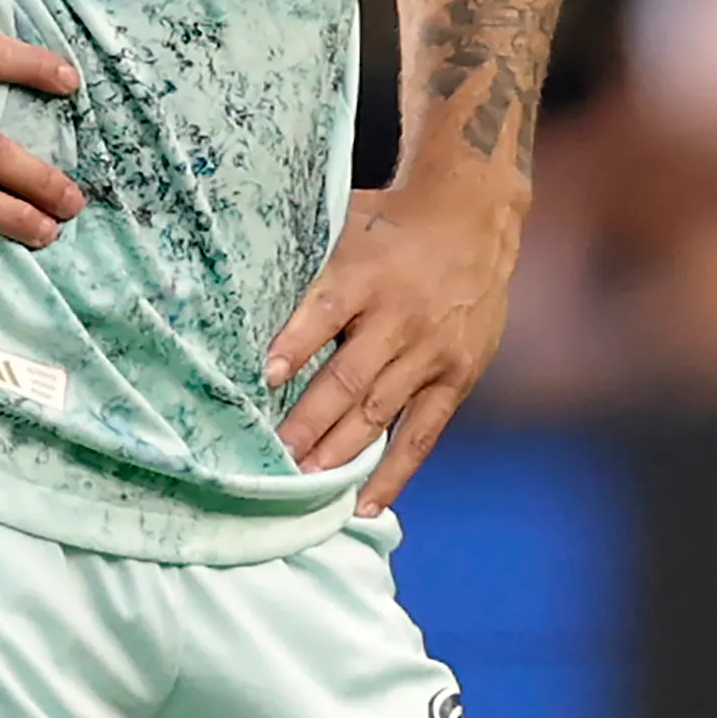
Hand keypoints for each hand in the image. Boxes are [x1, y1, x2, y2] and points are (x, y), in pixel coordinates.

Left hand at [268, 170, 525, 515]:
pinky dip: (394, 471)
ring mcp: (431, 351)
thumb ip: (306, 267)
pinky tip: (366, 502)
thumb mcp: (346, 224)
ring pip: (379, 411)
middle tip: (272, 459)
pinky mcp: (458, 376)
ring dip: (339, 452)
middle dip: (308, 423)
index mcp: (367, 273)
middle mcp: (400, 316)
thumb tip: (240, 301)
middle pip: (349, 377)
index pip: (326, 310)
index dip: (296, 344)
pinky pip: (422, 433)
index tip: (267, 377)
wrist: (475, 215)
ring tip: (303, 484)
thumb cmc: (393, 224)